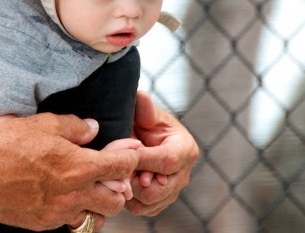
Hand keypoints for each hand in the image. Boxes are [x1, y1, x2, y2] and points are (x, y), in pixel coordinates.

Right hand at [0, 113, 138, 230]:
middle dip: (118, 188)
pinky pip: (68, 222)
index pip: (122, 168)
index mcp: (79, 166)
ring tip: (86, 188)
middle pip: (116, 201)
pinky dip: (71, 211)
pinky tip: (60, 196)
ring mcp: (58, 213)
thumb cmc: (8, 144)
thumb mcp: (44, 123)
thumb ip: (75, 126)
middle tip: (108, 175)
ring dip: (96, 204)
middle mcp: (73, 194)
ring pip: (95, 217)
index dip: (129, 158)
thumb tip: (93, 129)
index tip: (128, 152)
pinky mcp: (43, 223)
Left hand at [126, 91, 198, 215]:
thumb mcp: (146, 113)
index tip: (125, 154)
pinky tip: (121, 181)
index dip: (143, 161)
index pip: (167, 161)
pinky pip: (143, 209)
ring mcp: (173, 190)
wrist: (144, 136)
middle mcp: (183, 172)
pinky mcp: (160, 202)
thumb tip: (141, 96)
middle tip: (119, 165)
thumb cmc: (145, 122)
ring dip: (129, 189)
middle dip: (134, 178)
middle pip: (158, 189)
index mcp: (185, 147)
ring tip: (119, 171)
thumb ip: (144, 108)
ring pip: (148, 202)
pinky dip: (128, 199)